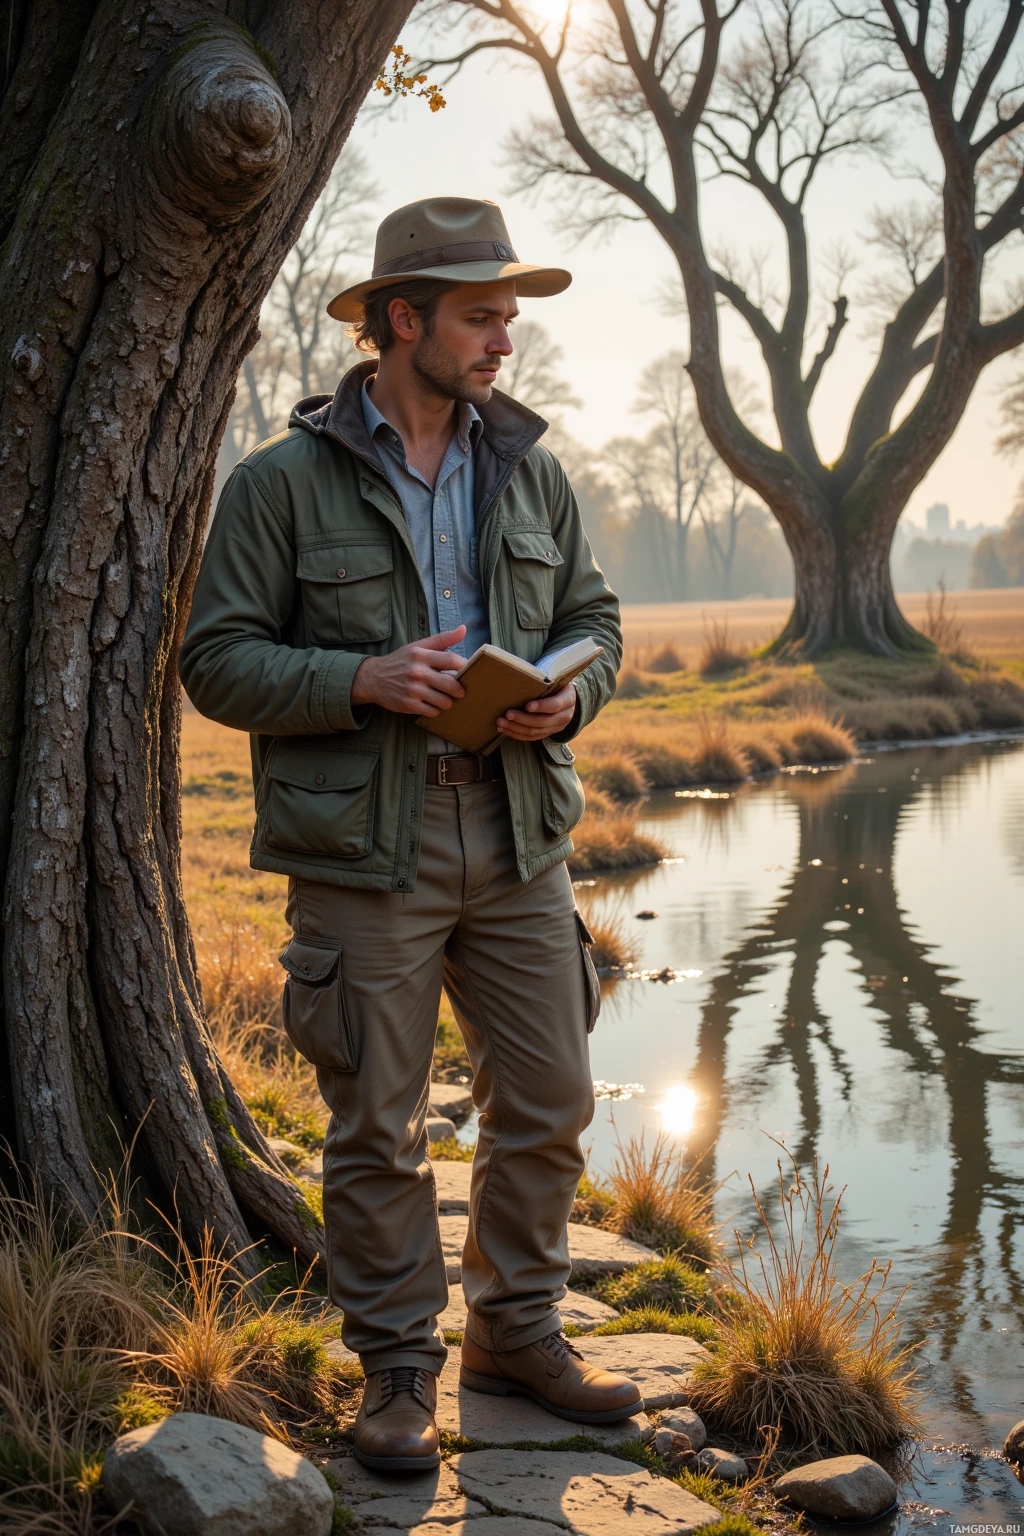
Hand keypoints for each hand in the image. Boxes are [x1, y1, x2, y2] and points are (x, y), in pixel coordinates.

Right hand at [351, 626, 466, 715]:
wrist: (373, 678)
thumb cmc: (400, 661)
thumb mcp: (418, 646)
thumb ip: (442, 639)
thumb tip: (463, 629)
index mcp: (421, 655)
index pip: (452, 660)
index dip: (465, 667)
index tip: (467, 672)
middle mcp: (418, 672)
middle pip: (452, 685)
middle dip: (460, 690)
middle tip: (459, 690)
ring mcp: (413, 690)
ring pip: (444, 701)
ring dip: (448, 701)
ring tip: (444, 697)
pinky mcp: (409, 705)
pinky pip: (433, 712)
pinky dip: (436, 710)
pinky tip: (431, 703)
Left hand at [497, 684, 576, 741]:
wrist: (565, 698)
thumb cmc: (556, 684)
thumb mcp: (555, 680)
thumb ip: (545, 680)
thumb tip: (522, 674)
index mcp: (568, 700)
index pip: (555, 705)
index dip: (541, 706)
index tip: (527, 706)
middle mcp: (564, 716)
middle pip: (542, 721)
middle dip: (523, 719)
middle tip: (508, 714)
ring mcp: (556, 727)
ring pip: (535, 732)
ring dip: (516, 728)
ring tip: (501, 722)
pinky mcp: (547, 733)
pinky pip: (531, 738)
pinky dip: (516, 734)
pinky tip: (504, 730)